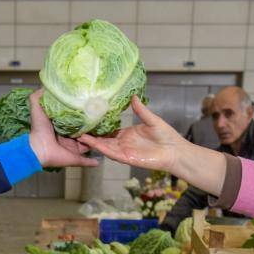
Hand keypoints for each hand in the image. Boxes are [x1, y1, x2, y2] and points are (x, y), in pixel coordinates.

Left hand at [26, 89, 97, 169]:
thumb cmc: (39, 129)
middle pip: (84, 132)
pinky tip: (101, 159)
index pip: (76, 120)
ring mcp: (73, 149)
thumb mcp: (38, 108)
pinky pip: (86, 161)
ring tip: (109, 133)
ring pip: (88, 145)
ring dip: (97, 141)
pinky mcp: (76, 158)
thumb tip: (46, 85)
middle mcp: (69, 138)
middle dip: (93, 127)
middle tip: (104, 119)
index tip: (93, 107)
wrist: (38, 149)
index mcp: (62, 128)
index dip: (84, 115)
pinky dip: (93, 161)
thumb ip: (39, 97)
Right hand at [79, 98, 226, 193]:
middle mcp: (124, 143)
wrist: (175, 151)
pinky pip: (113, 154)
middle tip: (78, 128)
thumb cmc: (166, 137)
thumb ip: (140, 110)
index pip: (109, 131)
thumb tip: (133, 96)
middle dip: (91, 136)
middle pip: (104, 140)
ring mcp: (125, 151)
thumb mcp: (152, 119)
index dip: (99, 127)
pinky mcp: (128, 158)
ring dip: (93, 143)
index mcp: (128, 134)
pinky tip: (94, 144)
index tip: (88, 119)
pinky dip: (103, 149)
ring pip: (105, 147)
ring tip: (80, 136)